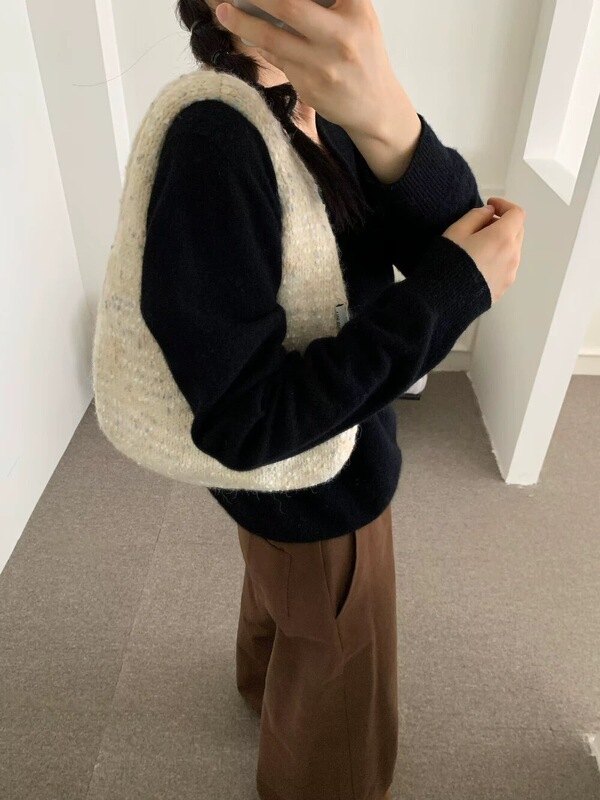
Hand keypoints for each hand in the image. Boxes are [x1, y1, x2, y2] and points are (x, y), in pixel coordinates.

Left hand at [215, 0, 399, 134]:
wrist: (376, 106)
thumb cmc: (363, 54)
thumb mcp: (358, 17)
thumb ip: (327, 2)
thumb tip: (277, 0)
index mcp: (356, 9)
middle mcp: (341, 36)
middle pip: (288, 5)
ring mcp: (323, 64)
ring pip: (272, 38)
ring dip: (242, 22)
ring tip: (224, 11)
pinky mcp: (309, 86)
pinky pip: (276, 59)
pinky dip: (260, 44)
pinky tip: (248, 33)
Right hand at [442, 197, 525, 304]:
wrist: (442, 300)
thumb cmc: (447, 262)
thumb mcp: (456, 231)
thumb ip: (476, 216)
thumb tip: (489, 212)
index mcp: (503, 237)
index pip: (516, 214)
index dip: (504, 205)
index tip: (490, 205)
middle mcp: (513, 255)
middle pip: (517, 231)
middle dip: (503, 223)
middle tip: (482, 224)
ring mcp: (510, 274)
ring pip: (513, 250)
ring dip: (501, 243)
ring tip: (479, 246)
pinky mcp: (504, 288)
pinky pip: (506, 267)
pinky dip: (498, 259)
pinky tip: (479, 264)